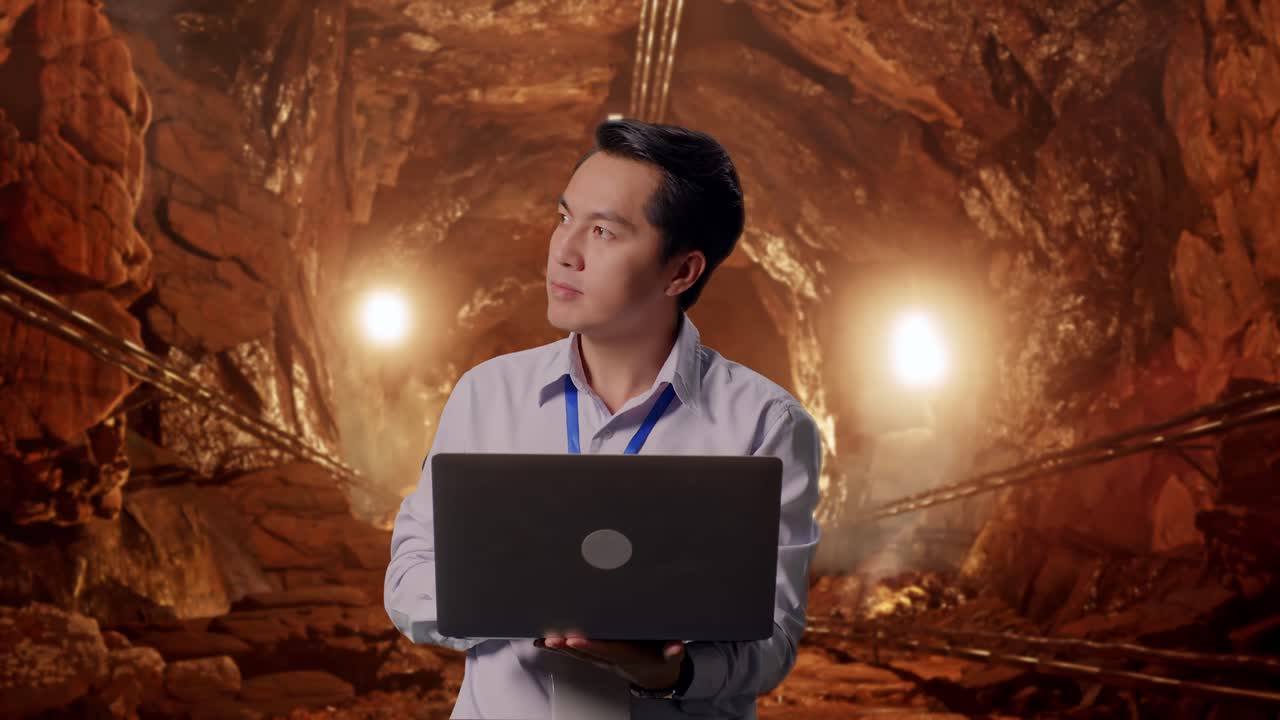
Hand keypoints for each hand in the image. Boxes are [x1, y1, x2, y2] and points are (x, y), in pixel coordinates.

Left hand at [535, 633, 684, 689]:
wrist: (654, 675)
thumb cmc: (660, 659)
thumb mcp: (671, 656)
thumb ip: (673, 651)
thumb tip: (677, 648)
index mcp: (628, 656)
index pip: (607, 650)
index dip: (591, 646)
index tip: (576, 640)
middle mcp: (611, 659)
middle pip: (588, 653)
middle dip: (569, 646)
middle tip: (553, 640)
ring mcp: (602, 659)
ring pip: (579, 654)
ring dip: (561, 648)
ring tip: (544, 641)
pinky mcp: (597, 656)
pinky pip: (575, 653)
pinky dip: (560, 648)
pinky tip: (545, 642)